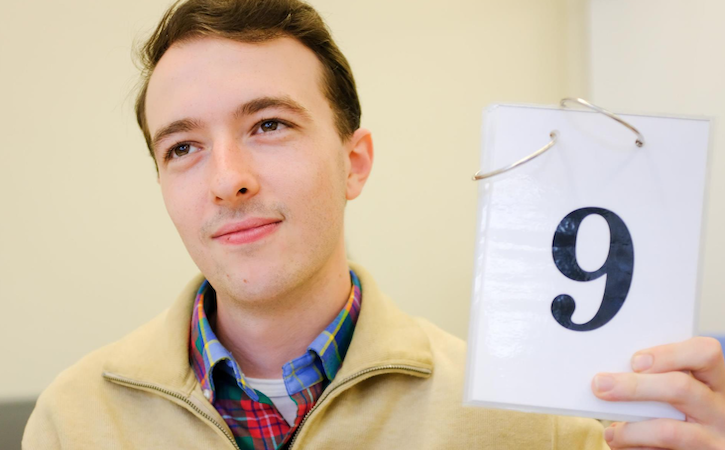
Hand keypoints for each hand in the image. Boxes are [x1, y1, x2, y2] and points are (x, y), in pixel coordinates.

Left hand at [592, 337, 724, 448]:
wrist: (697, 447)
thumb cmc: (680, 414)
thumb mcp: (684, 393)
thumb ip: (659, 379)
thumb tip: (611, 375)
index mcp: (717, 382)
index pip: (705, 352)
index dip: (669, 354)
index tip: (635, 361)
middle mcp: (721, 410)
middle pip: (680, 388)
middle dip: (634, 386)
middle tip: (600, 385)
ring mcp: (714, 440)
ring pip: (668, 431)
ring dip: (630, 431)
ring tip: (612, 433)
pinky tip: (623, 446)